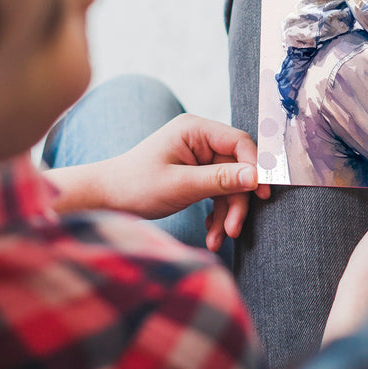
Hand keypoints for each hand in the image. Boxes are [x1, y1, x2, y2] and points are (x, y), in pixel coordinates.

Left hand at [47, 114, 269, 251]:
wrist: (104, 200)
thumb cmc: (135, 186)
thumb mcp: (180, 185)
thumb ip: (220, 180)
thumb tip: (256, 177)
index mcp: (195, 130)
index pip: (239, 143)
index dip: (256, 167)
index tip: (263, 193)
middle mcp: (200, 139)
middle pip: (237, 168)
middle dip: (236, 200)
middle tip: (234, 229)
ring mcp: (198, 157)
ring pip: (229, 184)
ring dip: (227, 213)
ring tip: (218, 238)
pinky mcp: (196, 174)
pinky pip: (217, 192)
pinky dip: (217, 213)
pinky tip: (212, 233)